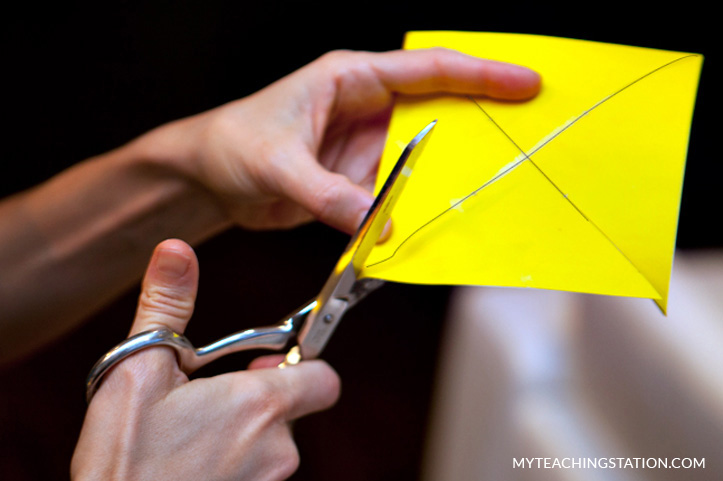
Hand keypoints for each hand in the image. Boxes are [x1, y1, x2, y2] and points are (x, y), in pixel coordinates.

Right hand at [71, 239, 339, 480]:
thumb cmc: (124, 461)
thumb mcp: (138, 372)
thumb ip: (167, 307)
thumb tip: (175, 250)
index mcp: (259, 403)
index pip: (323, 376)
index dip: (303, 361)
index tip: (267, 358)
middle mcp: (278, 446)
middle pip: (295, 405)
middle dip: (262, 394)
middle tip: (214, 392)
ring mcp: (270, 480)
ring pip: (275, 440)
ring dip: (246, 428)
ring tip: (193, 429)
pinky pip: (260, 470)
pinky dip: (237, 459)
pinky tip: (193, 459)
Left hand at [143, 48, 540, 234]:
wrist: (208, 178)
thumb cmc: (231, 143)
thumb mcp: (277, 163)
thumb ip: (327, 195)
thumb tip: (373, 222)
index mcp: (348, 78)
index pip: (426, 70)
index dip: (480, 74)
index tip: (524, 82)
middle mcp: (364, 108)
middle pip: (439, 109)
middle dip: (483, 118)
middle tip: (529, 131)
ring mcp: (364, 146)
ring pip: (423, 156)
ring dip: (450, 172)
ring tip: (488, 184)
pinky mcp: (356, 180)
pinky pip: (398, 191)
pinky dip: (416, 205)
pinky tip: (434, 217)